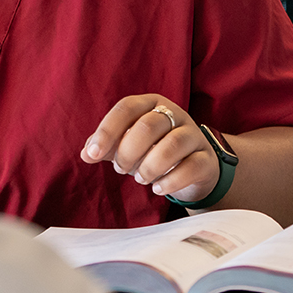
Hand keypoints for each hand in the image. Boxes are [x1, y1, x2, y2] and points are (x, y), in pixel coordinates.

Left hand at [80, 95, 220, 201]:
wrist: (194, 168)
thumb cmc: (155, 151)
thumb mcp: (128, 146)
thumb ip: (107, 147)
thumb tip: (86, 152)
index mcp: (151, 104)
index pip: (127, 107)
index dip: (107, 130)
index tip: (93, 154)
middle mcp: (174, 114)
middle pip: (149, 125)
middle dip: (129, 151)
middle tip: (121, 168)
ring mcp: (193, 135)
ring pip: (173, 144)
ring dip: (150, 165)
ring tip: (140, 179)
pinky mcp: (206, 158)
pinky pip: (191, 166)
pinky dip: (170, 180)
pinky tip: (158, 188)